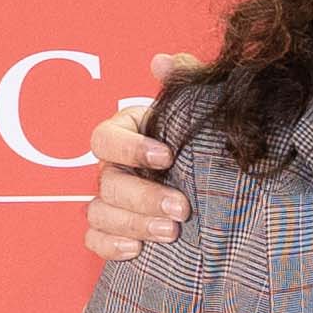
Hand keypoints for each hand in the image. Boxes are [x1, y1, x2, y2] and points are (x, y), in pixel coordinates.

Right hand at [80, 52, 202, 259]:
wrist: (217, 187)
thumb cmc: (202, 143)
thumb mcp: (199, 112)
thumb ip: (185, 83)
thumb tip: (163, 61)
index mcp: (125, 134)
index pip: (106, 138)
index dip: (131, 148)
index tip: (167, 157)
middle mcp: (112, 167)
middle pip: (107, 181)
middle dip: (143, 196)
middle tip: (182, 208)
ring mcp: (108, 200)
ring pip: (99, 212)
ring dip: (133, 223)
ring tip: (171, 232)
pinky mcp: (112, 230)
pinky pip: (94, 240)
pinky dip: (111, 246)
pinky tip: (138, 251)